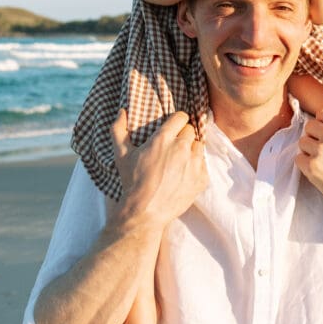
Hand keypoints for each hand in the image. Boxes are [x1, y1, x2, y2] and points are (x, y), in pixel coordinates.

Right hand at [111, 109, 207, 226]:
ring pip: (199, 147)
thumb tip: (121, 111)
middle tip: (173, 147)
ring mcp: (194, 164)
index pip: (182, 117)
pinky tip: (183, 175)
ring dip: (191, 151)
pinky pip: (204, 165)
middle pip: (191, 131)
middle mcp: (182, 148)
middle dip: (183, 136)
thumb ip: (118, 130)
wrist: (145, 212)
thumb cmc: (132, 182)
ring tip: (179, 161)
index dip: (178, 120)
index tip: (174, 126)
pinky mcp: (202, 179)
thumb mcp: (121, 155)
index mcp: (164, 138)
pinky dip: (196, 167)